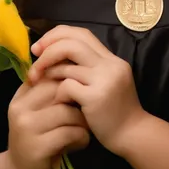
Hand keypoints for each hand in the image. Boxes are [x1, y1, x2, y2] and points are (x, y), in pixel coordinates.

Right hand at [6, 77, 89, 168]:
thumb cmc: (36, 137)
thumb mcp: (37, 111)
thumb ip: (49, 92)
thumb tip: (75, 67)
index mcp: (21, 96)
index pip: (50, 74)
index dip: (70, 80)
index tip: (82, 90)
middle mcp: (20, 109)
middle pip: (60, 90)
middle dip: (79, 99)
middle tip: (87, 109)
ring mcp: (27, 128)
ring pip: (67, 111)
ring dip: (82, 121)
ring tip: (84, 128)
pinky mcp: (37, 148)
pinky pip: (69, 132)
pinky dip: (81, 137)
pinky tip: (80, 141)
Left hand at [29, 26, 145, 155]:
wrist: (133, 135)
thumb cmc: (115, 110)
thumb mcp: (106, 81)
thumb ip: (89, 67)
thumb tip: (56, 54)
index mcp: (111, 58)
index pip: (81, 33)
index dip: (57, 35)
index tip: (41, 46)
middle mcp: (109, 65)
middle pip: (72, 43)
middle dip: (48, 49)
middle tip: (34, 58)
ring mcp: (103, 80)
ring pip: (66, 65)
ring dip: (48, 72)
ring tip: (40, 81)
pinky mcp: (95, 97)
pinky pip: (67, 86)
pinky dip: (57, 92)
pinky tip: (59, 102)